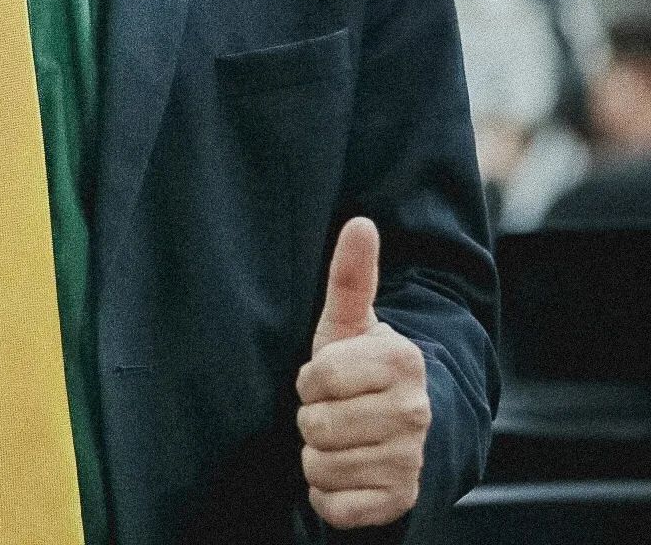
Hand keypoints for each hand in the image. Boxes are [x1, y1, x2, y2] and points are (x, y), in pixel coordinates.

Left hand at [295, 217, 430, 529]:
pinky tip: (347, 472)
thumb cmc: (361, 368)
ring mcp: (411, 461)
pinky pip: (334, 505)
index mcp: (401, 362)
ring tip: (341, 438)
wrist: (403, 432)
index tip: (329, 377)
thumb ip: (351, 275)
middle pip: (316, 424)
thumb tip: (360, 222)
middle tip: (334, 410)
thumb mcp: (350, 323)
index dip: (311, 378)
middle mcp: (414, 413)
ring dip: (318, 455)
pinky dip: (329, 494)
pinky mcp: (400, 502)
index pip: (317, 377)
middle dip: (312, 418)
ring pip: (321, 465)